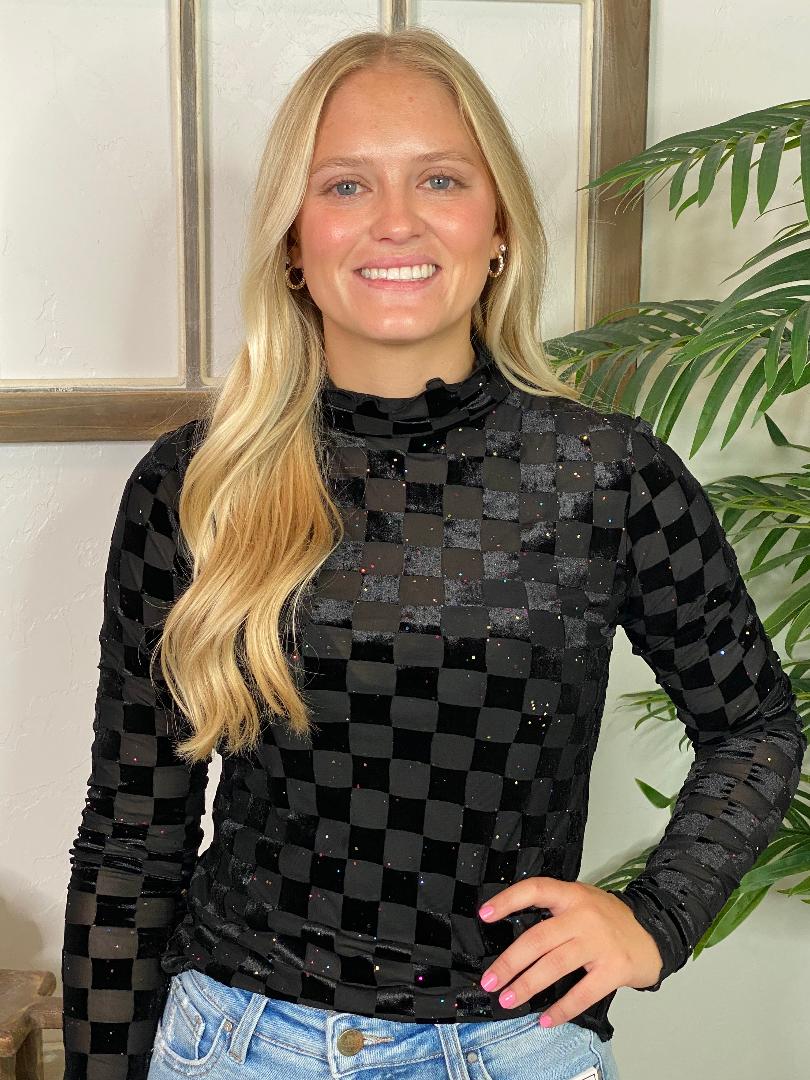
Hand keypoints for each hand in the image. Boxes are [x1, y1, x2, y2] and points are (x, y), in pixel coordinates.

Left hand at [477, 877, 662, 1026]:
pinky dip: (561, 1009)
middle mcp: (584, 916)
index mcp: (572, 895)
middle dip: (509, 962)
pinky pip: (582, 993)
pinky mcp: (614, 968)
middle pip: (538, 938)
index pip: (535, 890)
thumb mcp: (582, 901)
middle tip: (490, 980)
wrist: (655, 932)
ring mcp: (599, 942)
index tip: (485, 915)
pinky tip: (546, 1019)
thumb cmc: (610, 920)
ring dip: (527, 986)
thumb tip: (514, 933)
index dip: (508, 900)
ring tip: (508, 999)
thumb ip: (555, 911)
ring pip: (554, 965)